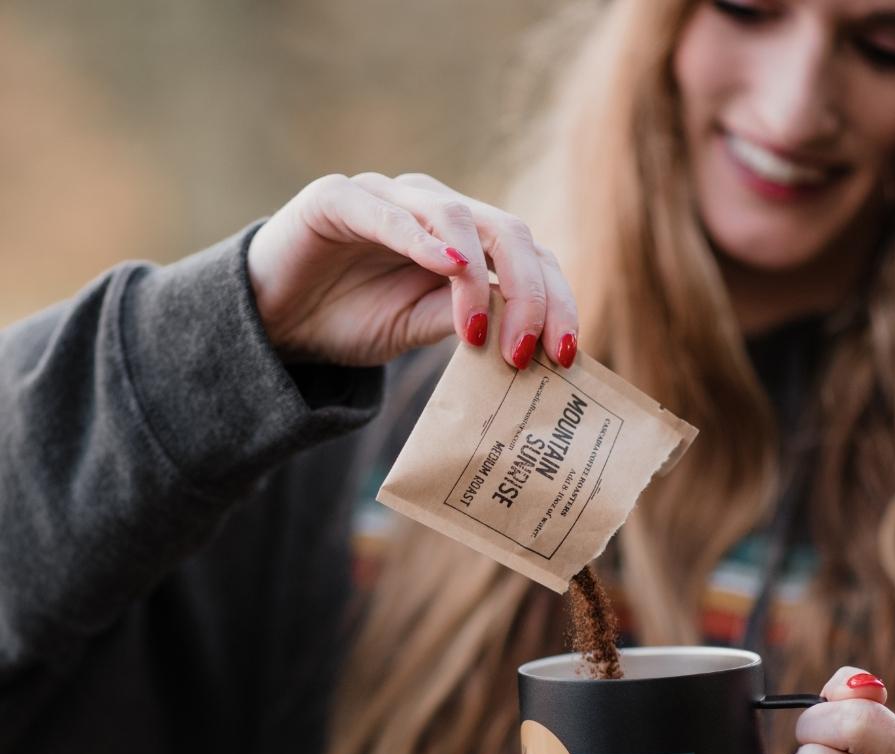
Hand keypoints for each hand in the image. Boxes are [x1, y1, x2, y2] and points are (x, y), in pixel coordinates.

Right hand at [246, 171, 578, 369]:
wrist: (274, 321)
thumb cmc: (350, 321)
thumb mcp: (420, 331)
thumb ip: (468, 320)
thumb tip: (526, 336)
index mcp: (466, 243)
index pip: (530, 260)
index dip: (555, 302)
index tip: (564, 356)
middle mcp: (437, 212)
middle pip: (509, 233)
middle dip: (530, 294)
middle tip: (528, 352)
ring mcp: (390, 199)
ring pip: (458, 217)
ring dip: (479, 276)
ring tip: (481, 333)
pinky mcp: (340, 199)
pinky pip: (389, 212)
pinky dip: (423, 238)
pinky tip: (451, 268)